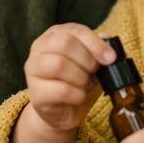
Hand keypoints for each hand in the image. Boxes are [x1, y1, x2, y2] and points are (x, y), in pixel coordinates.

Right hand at [7, 24, 114, 142]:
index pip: (75, 30)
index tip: (110, 58)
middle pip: (64, 43)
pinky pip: (61, 90)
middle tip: (95, 72)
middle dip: (87, 59)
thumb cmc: (76, 82)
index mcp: (54, 35)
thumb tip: (106, 39)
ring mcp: (33, 70)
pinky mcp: (35, 93)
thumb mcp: (90, 63)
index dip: (95, 43)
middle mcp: (39, 48)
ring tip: (86, 85)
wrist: (62, 112)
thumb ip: (97, 49)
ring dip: (81, 77)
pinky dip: (77, 95)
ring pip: (59, 65)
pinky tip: (79, 97)